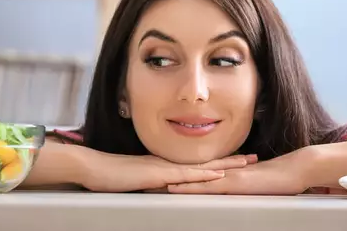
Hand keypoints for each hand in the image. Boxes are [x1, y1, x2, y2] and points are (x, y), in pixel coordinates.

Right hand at [80, 149, 257, 192]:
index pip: (199, 163)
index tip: (238, 159)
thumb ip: (153, 183)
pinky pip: (185, 176)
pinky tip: (217, 177)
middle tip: (253, 158)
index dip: (219, 161)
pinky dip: (203, 176)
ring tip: (245, 164)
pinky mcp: (158, 175)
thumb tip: (165, 188)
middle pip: (206, 162)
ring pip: (201, 167)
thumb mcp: (138, 181)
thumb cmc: (111, 176)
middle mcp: (169, 163)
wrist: (94, 168)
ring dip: (224, 166)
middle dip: (231, 161)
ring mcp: (165, 168)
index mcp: (166, 164)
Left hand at [167, 147, 311, 194]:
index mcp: (227, 173)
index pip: (199, 173)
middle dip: (172, 177)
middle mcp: (224, 173)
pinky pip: (208, 186)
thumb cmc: (278, 180)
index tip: (163, 177)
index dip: (182, 175)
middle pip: (192, 175)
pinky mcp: (233, 184)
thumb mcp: (254, 185)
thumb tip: (230, 191)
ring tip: (154, 182)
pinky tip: (177, 188)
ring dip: (175, 181)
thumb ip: (240, 186)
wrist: (294, 171)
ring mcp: (227, 177)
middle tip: (150, 178)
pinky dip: (191, 186)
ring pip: (195, 179)